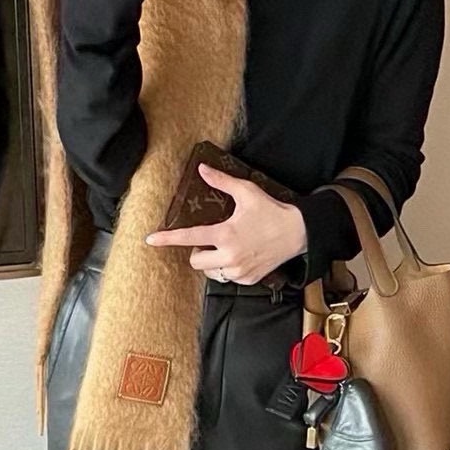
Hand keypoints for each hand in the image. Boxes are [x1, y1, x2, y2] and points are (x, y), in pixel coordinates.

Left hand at [144, 164, 307, 283]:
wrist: (298, 233)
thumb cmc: (272, 211)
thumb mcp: (247, 192)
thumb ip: (222, 181)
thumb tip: (202, 169)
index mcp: (225, 234)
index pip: (189, 237)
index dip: (167, 238)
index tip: (151, 240)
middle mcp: (229, 256)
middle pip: (195, 260)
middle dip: (198, 251)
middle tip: (212, 240)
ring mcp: (238, 271)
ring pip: (210, 271)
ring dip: (213, 261)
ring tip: (229, 248)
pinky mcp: (247, 280)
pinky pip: (227, 278)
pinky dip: (228, 268)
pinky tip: (242, 256)